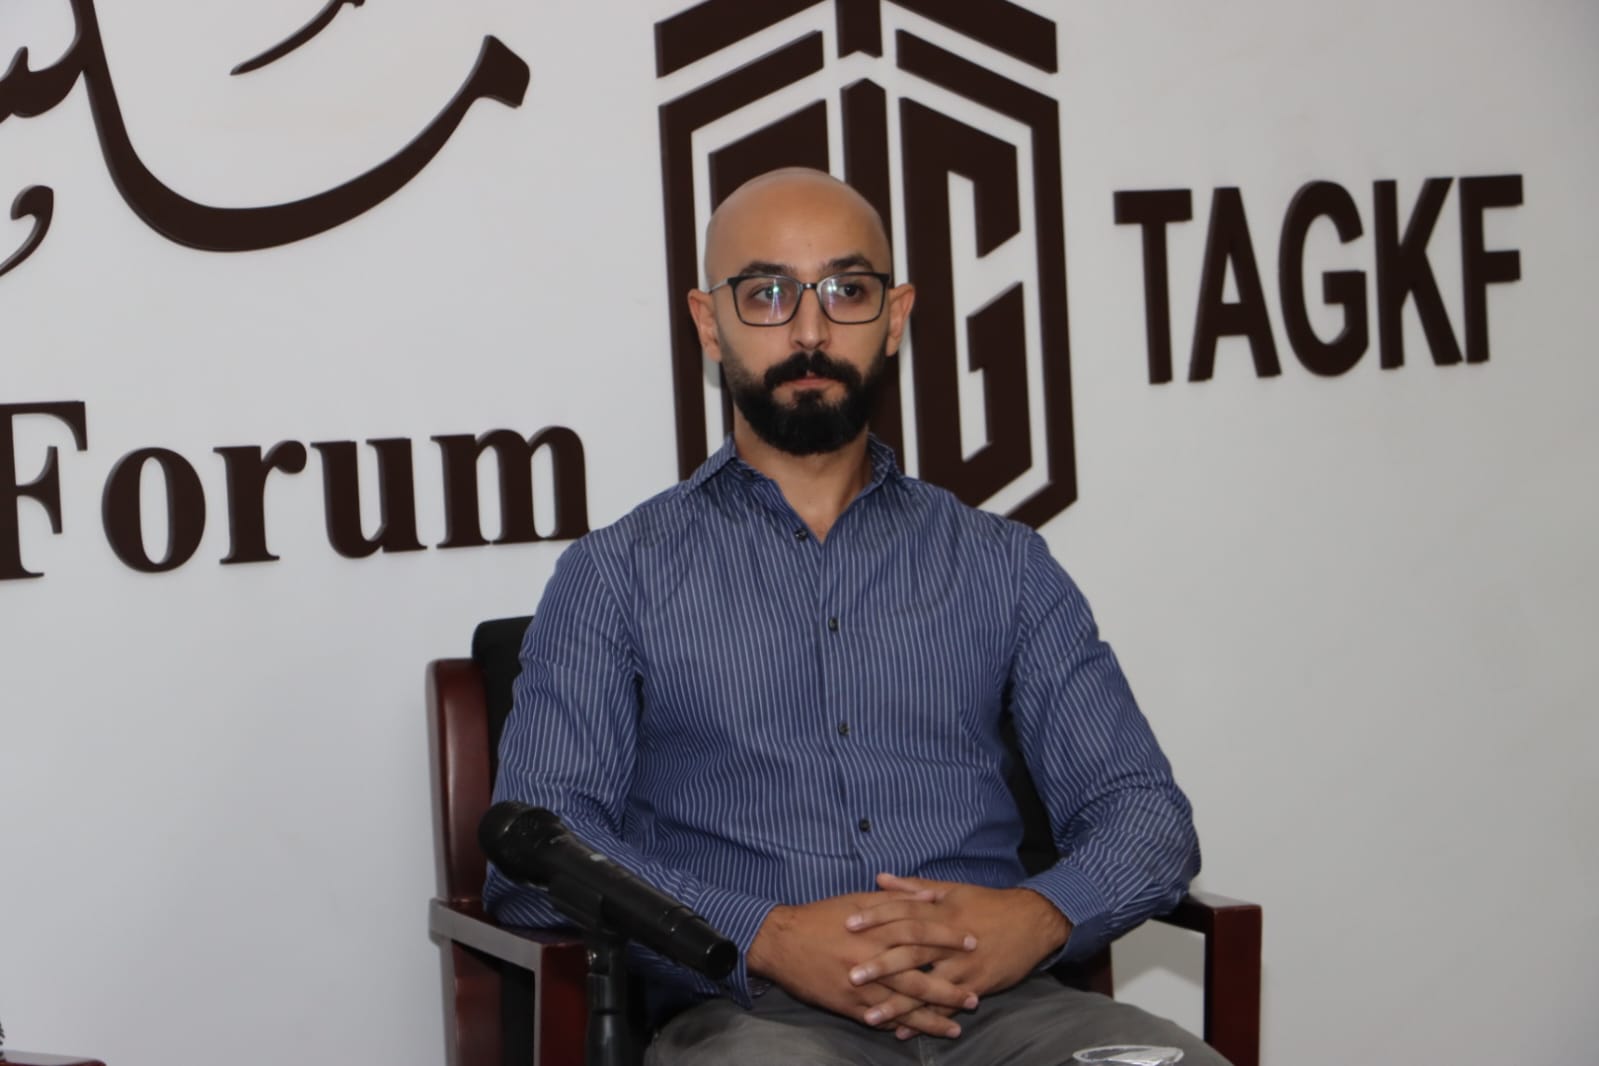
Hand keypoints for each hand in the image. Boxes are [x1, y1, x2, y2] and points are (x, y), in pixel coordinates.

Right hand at [747, 890, 980, 1037]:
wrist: (781, 942)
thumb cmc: (822, 916)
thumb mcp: (858, 899)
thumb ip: (896, 898)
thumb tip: (933, 896)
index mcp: (876, 930)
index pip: (921, 933)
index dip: (948, 938)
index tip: (972, 943)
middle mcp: (871, 960)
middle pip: (918, 978)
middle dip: (948, 990)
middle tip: (974, 998)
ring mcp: (860, 987)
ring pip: (902, 1007)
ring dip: (931, 1018)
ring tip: (955, 1027)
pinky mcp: (847, 1006)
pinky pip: (880, 1019)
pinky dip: (900, 1027)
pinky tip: (919, 1033)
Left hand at [842, 873, 1071, 1038]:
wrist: (1033, 921)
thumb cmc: (987, 903)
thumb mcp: (952, 889)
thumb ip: (913, 887)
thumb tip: (879, 878)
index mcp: (942, 910)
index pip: (903, 912)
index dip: (875, 917)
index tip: (848, 925)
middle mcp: (950, 939)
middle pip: (911, 951)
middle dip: (881, 965)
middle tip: (852, 975)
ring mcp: (964, 965)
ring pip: (926, 986)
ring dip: (898, 1003)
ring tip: (870, 1016)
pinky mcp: (976, 985)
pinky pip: (946, 1007)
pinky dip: (925, 1020)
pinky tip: (904, 1032)